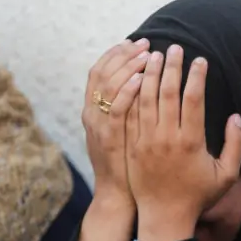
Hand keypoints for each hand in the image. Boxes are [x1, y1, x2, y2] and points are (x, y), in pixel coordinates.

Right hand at [81, 38, 149, 204]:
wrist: (121, 198)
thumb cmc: (129, 166)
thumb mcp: (121, 133)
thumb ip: (125, 109)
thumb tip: (141, 82)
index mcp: (93, 112)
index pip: (99, 72)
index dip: (114, 54)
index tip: (134, 42)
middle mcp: (92, 116)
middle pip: (102, 73)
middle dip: (123, 55)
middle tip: (145, 43)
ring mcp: (99, 128)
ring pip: (107, 87)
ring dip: (128, 67)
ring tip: (148, 55)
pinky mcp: (110, 141)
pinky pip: (116, 110)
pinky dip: (126, 92)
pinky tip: (142, 80)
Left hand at [126, 45, 240, 240]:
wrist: (164, 217)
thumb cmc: (198, 197)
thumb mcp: (226, 175)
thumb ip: (236, 145)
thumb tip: (236, 118)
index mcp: (191, 141)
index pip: (193, 98)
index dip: (197, 76)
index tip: (201, 60)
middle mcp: (166, 137)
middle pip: (168, 92)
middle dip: (173, 66)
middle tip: (176, 47)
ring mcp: (146, 141)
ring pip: (146, 98)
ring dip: (151, 74)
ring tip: (155, 55)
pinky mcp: (132, 145)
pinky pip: (131, 113)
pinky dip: (134, 93)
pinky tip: (138, 79)